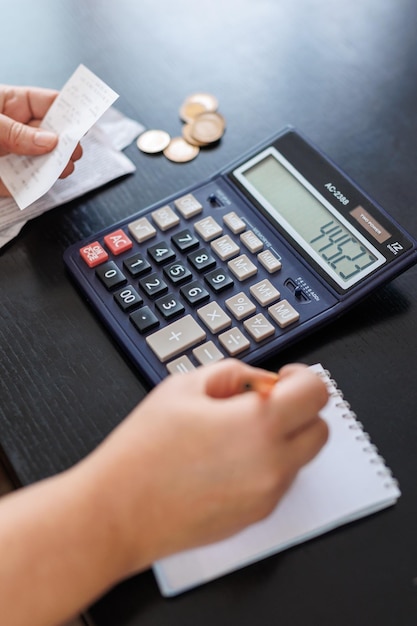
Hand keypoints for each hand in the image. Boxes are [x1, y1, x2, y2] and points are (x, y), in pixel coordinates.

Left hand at [0, 85, 81, 195]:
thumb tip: (50, 139)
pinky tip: (43, 181)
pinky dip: (37, 185)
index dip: (68, 109)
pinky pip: (27, 184)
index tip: (85, 117)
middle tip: (73, 149)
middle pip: (52, 134)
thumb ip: (17, 132)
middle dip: (66, 141)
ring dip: (56, 165)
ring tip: (62, 167)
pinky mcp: (6, 181)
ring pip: (44, 160)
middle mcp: (15, 130)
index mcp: (9, 104)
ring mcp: (12, 156)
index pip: (47, 103)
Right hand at [0, 359, 328, 625]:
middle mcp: (273, 463)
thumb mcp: (183, 386)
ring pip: (302, 457)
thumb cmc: (143, 452)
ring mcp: (267, 495)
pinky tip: (229, 460)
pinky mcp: (256, 517)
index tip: (286, 378)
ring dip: (284, 438)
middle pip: (320, 429)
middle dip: (299, 410)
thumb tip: (260, 380)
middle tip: (265, 403)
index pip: (316, 393)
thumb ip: (233, 373)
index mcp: (259, 424)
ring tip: (237, 433)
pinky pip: (280, 482)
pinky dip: (268, 465)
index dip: (303, 378)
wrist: (118, 511)